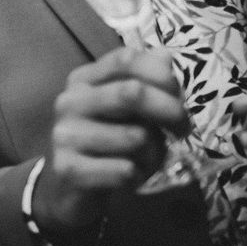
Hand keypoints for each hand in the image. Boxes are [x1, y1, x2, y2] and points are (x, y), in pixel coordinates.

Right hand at [36, 46, 190, 233]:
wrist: (64, 188)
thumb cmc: (102, 143)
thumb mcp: (122, 110)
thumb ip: (143, 82)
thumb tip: (166, 56)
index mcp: (83, 80)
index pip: (125, 59)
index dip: (160, 74)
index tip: (180, 96)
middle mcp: (70, 101)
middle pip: (132, 92)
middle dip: (170, 111)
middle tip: (182, 130)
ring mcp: (65, 134)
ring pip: (135, 137)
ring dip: (153, 153)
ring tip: (145, 160)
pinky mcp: (68, 168)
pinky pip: (125, 170)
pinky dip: (138, 177)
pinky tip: (129, 177)